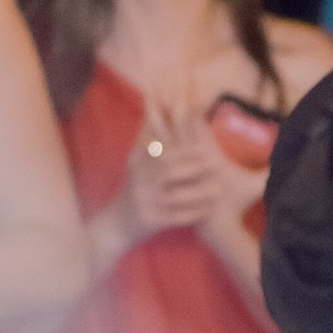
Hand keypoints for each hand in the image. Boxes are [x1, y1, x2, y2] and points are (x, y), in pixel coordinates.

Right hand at [116, 112, 224, 246]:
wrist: (114, 225)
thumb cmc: (133, 190)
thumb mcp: (134, 164)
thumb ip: (146, 139)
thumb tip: (153, 107)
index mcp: (138, 165)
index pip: (163, 152)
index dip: (185, 149)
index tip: (207, 146)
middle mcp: (139, 182)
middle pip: (168, 170)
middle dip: (194, 166)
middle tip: (218, 164)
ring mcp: (143, 202)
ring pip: (174, 195)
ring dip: (198, 193)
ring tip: (218, 190)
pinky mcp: (148, 222)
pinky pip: (175, 217)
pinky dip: (192, 214)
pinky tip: (208, 211)